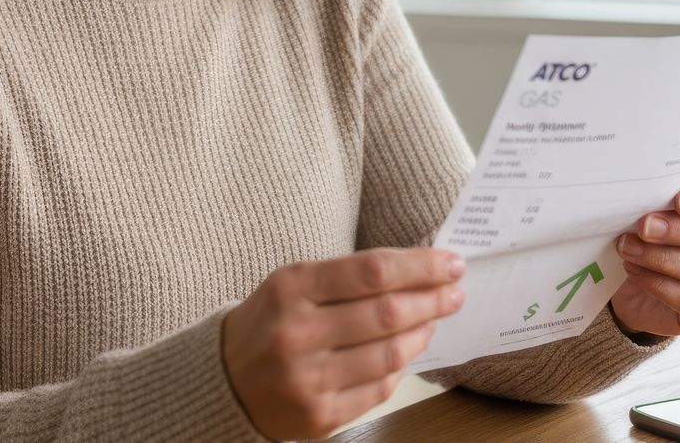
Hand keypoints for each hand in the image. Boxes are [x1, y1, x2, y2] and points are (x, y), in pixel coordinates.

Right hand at [221, 247, 465, 439]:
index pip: (373, 271)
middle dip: (432, 299)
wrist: (224, 380)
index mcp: (291, 288)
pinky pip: (379, 389)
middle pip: (387, 313)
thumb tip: (419, 271)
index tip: (450, 263)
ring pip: (389, 354)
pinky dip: (400, 366)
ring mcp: (308, 379)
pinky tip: (408, 350)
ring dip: (423, 333)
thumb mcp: (294, 284)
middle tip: (455, 292)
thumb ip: (349, 276)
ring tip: (435, 319)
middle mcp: (297, 333)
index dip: (421, 266)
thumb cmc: (271, 322)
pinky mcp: (319, 416)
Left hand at [609, 176, 679, 337]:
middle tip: (645, 227)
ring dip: (663, 258)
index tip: (679, 200)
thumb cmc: (655, 240)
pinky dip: (658, 284)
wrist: (637, 288)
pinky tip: (635, 270)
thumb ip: (662, 203)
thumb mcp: (659, 214)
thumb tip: (643, 196)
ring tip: (630, 248)